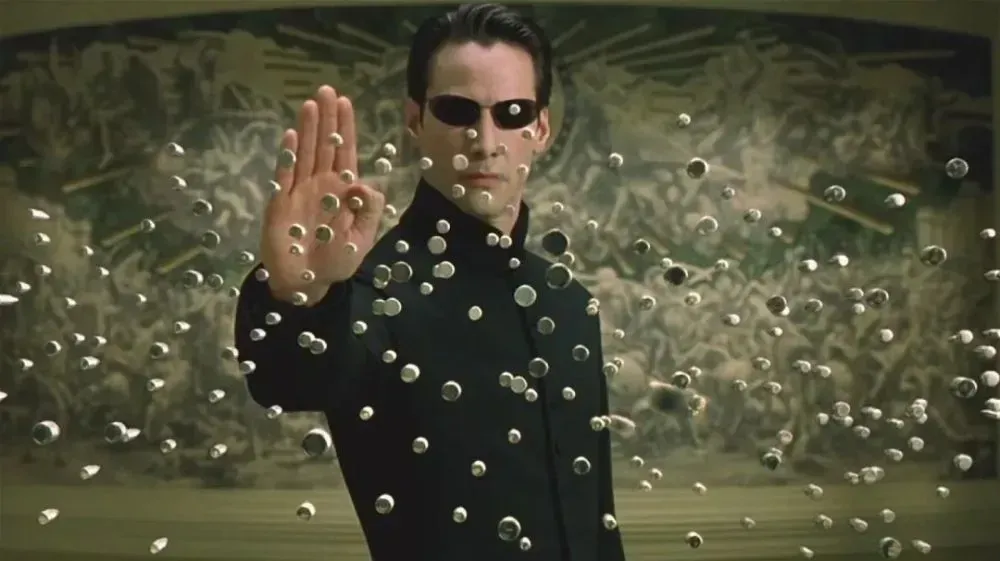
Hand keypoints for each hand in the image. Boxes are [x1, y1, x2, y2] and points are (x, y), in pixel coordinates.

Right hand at [260, 86, 385, 303]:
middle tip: (327, 89)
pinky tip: (292, 137)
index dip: (345, 129)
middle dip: (327, 119)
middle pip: (325, 145)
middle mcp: (321, 185)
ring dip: (308, 129)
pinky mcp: (281, 203)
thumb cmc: (336, 261)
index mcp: (343, 191)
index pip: (345, 153)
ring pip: (306, 154)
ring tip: (311, 104)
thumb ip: (369, 209)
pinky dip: (288, 156)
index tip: (346, 103)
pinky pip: (285, 175)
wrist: (306, 284)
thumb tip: (363, 182)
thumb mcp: (363, 238)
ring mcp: (300, 191)